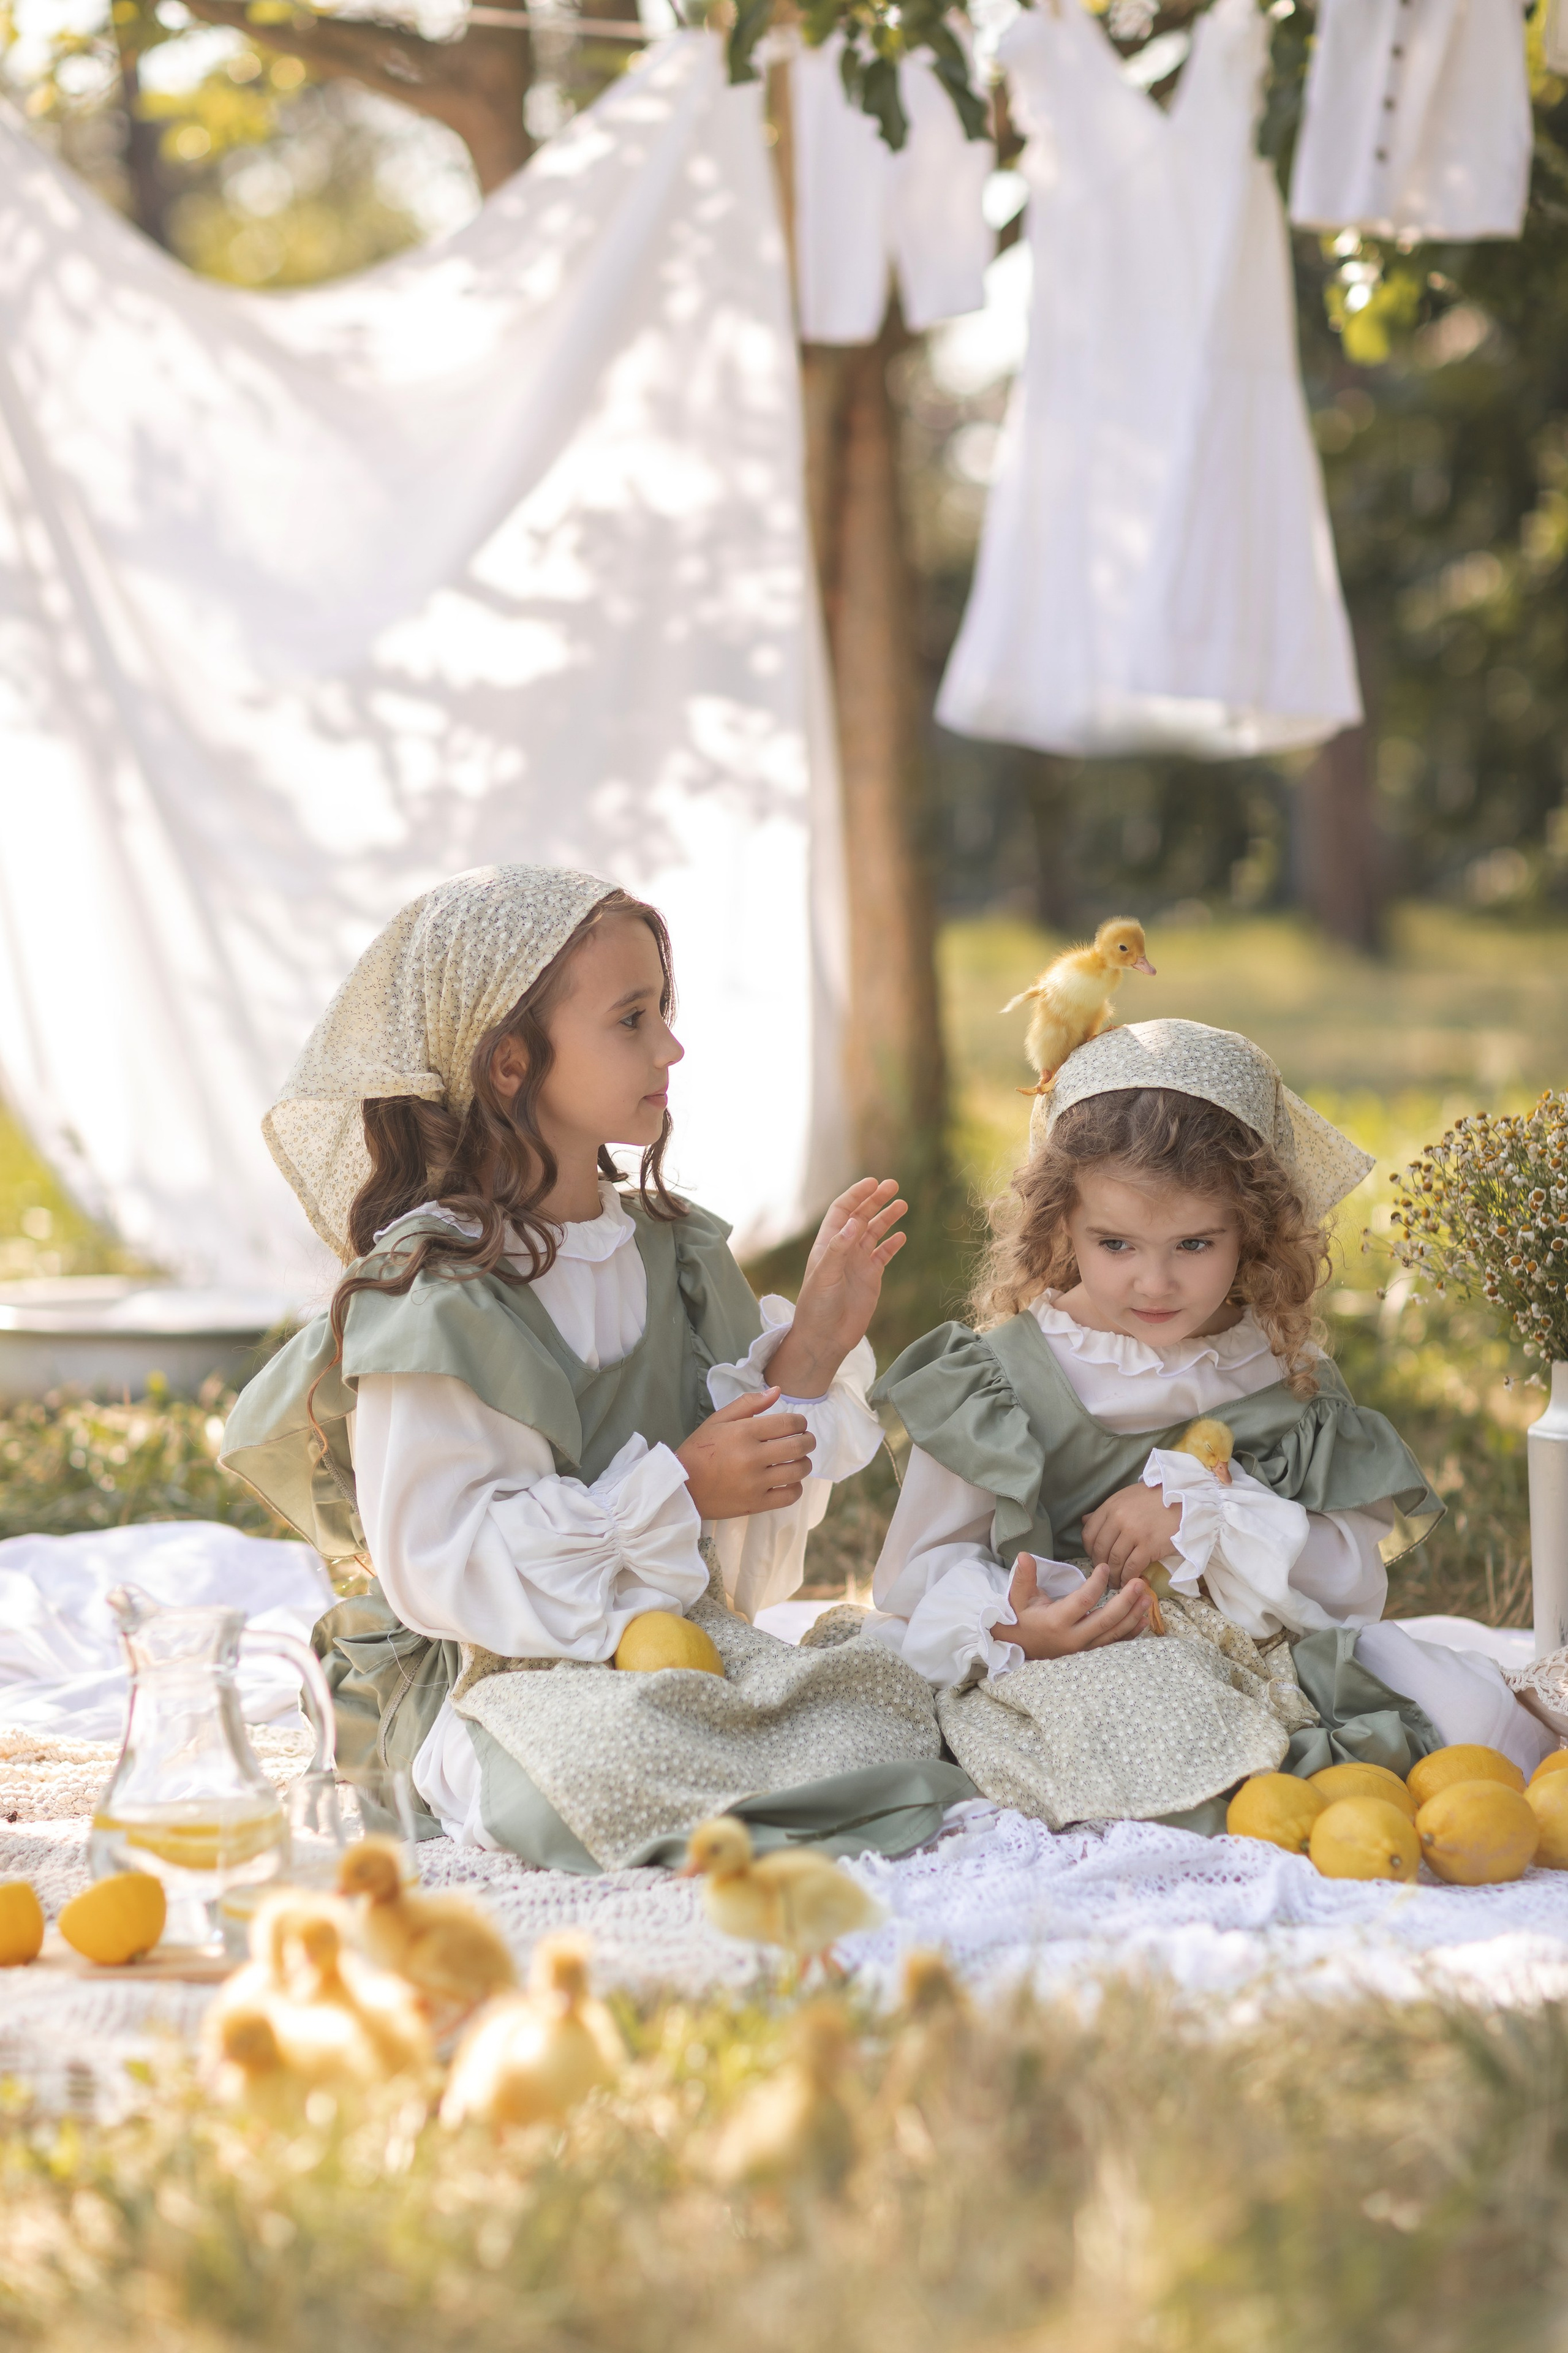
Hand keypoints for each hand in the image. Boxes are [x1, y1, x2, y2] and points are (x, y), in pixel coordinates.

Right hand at [676, 1388, 814, 1518]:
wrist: (681, 1488)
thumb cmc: (699, 1451)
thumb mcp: (718, 1420)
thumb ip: (748, 1403)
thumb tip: (777, 1390)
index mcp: (744, 1432)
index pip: (789, 1423)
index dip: (800, 1422)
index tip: (798, 1425)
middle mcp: (752, 1457)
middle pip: (799, 1446)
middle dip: (808, 1440)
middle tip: (805, 1440)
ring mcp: (755, 1482)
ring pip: (798, 1470)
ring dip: (804, 1463)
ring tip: (798, 1460)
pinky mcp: (756, 1504)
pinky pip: (789, 1495)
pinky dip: (796, 1487)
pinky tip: (789, 1480)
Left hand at [765, 1178, 907, 1399]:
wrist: (825, 1337)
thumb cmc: (817, 1306)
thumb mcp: (825, 1274)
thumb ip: (840, 1247)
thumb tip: (856, 1220)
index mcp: (828, 1243)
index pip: (842, 1210)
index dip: (856, 1195)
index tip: (872, 1183)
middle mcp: (843, 1249)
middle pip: (861, 1217)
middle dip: (875, 1200)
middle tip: (893, 1185)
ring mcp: (858, 1263)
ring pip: (875, 1233)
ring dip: (887, 1218)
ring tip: (902, 1204)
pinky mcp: (870, 1277)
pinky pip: (883, 1255)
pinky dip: (892, 1244)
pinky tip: (902, 1235)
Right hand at [1006, 1557, 1151, 1658]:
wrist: (1018, 1647)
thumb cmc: (1019, 1618)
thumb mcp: (1017, 1597)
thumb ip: (1023, 1576)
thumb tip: (1024, 1555)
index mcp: (1056, 1621)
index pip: (1083, 1601)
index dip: (1097, 1583)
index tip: (1105, 1567)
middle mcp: (1073, 1638)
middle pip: (1105, 1620)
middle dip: (1125, 1601)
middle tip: (1139, 1582)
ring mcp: (1083, 1649)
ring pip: (1113, 1634)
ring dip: (1132, 1615)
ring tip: (1147, 1597)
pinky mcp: (1089, 1652)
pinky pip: (1113, 1644)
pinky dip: (1130, 1633)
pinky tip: (1143, 1620)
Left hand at [1080, 1484, 1183, 1584]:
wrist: (1184, 1499)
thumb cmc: (1155, 1498)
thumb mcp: (1126, 1498)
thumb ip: (1105, 1511)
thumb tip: (1084, 1520)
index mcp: (1111, 1507)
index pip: (1089, 1534)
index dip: (1089, 1550)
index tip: (1096, 1559)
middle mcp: (1118, 1519)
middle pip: (1100, 1549)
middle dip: (1101, 1566)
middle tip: (1106, 1575)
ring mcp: (1133, 1533)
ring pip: (1115, 1560)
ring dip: (1114, 1576)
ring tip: (1116, 1583)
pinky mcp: (1149, 1545)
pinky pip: (1132, 1567)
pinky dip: (1128, 1578)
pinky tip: (1129, 1582)